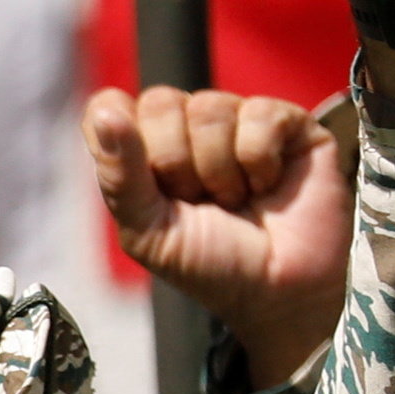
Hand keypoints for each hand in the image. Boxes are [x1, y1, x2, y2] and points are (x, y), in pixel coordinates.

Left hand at [88, 83, 347, 388]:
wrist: (277, 292)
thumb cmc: (208, 263)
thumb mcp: (146, 230)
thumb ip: (119, 174)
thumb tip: (106, 114)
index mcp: (143, 148)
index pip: (109, 106)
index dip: (123, 140)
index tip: (149, 185)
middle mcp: (187, 126)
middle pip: (159, 101)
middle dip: (175, 164)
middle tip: (198, 201)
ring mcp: (238, 119)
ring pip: (209, 106)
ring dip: (219, 170)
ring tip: (233, 199)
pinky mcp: (288, 123)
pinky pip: (260, 114)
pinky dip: (259, 162)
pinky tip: (267, 185)